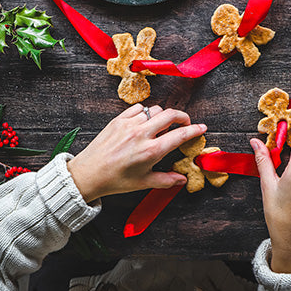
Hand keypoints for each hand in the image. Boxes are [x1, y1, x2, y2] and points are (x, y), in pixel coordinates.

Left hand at [67, 104, 205, 202]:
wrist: (88, 174)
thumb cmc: (115, 180)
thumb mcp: (143, 183)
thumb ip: (166, 180)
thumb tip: (182, 179)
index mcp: (151, 151)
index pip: (180, 135)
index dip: (194, 130)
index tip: (201, 128)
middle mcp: (141, 134)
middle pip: (170, 115)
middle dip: (182, 117)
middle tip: (185, 123)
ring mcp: (129, 125)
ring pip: (154, 110)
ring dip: (162, 116)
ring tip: (161, 126)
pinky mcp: (118, 120)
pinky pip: (138, 108)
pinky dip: (145, 112)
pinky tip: (144, 122)